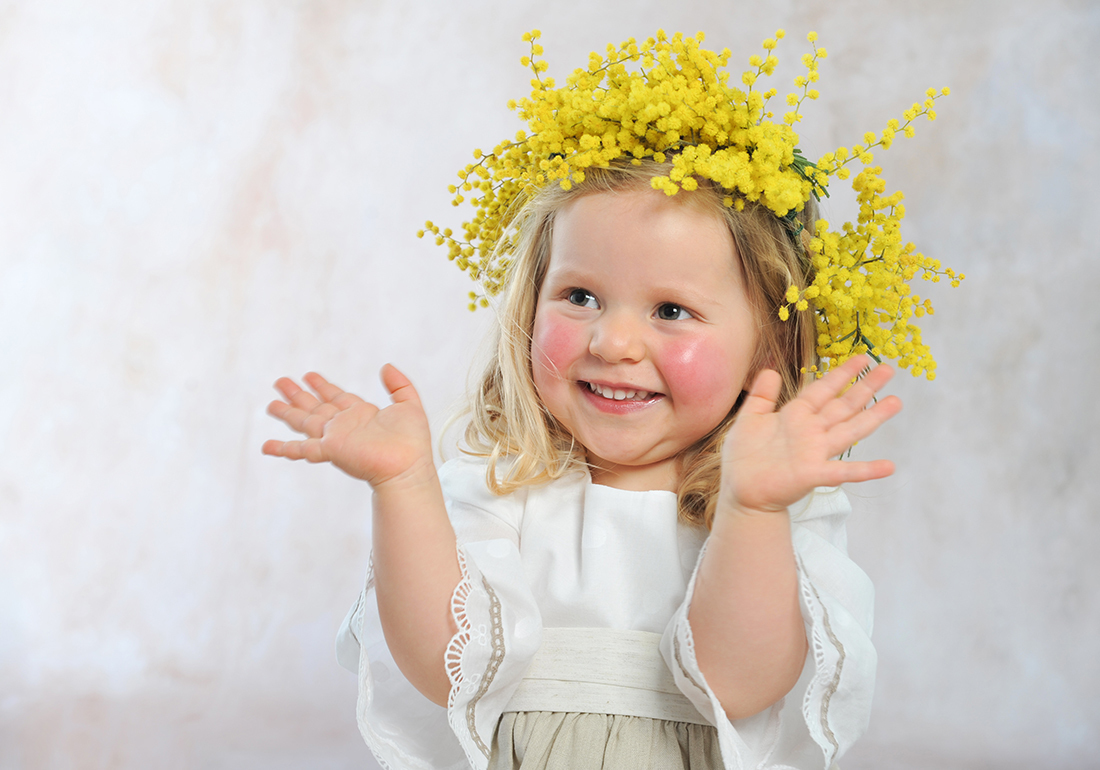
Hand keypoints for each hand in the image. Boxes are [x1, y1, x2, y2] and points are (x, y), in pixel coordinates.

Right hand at [262, 364, 433, 488]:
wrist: (409, 466)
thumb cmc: (413, 443)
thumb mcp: (410, 405)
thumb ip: (399, 385)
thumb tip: (386, 366)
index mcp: (361, 415)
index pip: (336, 397)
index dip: (322, 386)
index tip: (308, 376)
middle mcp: (344, 426)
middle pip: (315, 407)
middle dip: (298, 395)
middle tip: (280, 382)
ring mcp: (335, 439)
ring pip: (305, 423)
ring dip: (287, 413)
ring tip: (270, 405)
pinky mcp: (330, 450)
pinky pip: (302, 448)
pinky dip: (283, 448)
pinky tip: (266, 446)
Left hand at [720, 355, 901, 514]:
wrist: (740, 493)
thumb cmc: (744, 457)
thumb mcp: (749, 419)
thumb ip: (762, 396)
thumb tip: (769, 369)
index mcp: (796, 416)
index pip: (822, 390)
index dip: (841, 374)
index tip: (862, 358)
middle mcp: (811, 432)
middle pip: (843, 406)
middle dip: (865, 387)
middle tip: (888, 369)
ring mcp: (814, 453)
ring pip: (849, 431)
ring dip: (873, 418)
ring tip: (895, 402)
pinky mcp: (812, 474)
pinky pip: (843, 471)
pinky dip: (866, 469)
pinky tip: (889, 466)